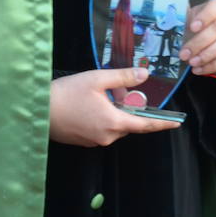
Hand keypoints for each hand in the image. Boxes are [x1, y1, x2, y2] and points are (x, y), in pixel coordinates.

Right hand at [49, 67, 179, 146]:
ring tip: (97, 95)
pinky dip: (102, 118)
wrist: (38, 110)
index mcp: (114, 122)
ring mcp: (94, 141)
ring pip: (114, 126)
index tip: (177, 123)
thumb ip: (123, 78)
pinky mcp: (83, 142)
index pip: (145, 125)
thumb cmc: (67, 93)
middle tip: (116, 89)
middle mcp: (107, 136)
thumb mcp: (97, 79)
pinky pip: (101, 130)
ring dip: (113, 112)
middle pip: (128, 123)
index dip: (162, 123)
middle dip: (127, 107)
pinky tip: (88, 105)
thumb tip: (145, 74)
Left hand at [178, 0, 215, 75]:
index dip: (206, 16)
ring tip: (192, 63)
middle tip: (184, 54)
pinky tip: (199, 69)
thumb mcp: (187, 19)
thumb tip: (170, 16)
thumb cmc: (194, 28)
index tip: (192, 27)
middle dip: (200, 42)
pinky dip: (212, 66)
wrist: (203, 42)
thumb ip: (181, 17)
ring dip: (207, 55)